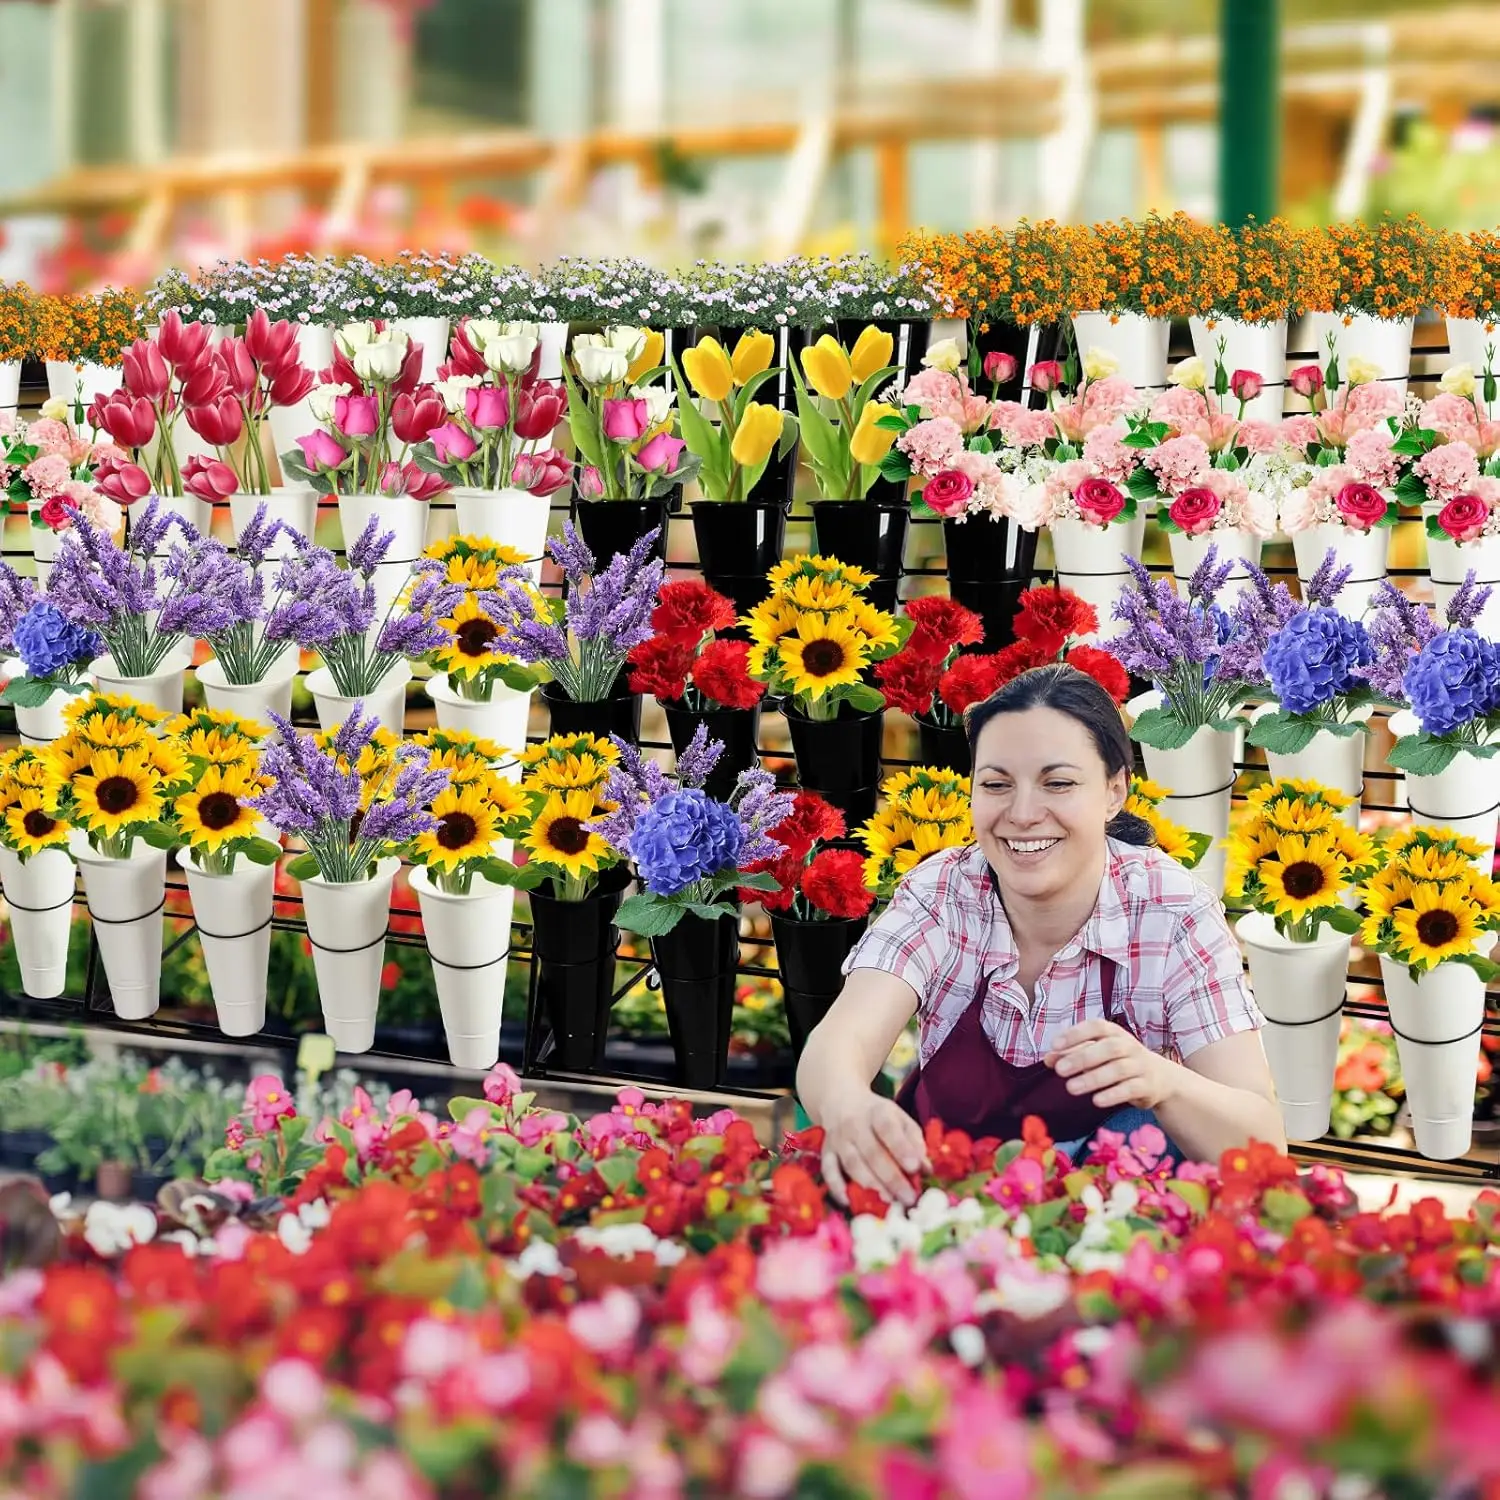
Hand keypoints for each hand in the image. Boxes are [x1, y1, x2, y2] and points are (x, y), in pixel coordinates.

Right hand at [819, 1092, 929, 1208]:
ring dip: (870, 1185)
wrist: (842, 1102)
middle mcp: (855, 1124)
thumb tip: (925, 1169)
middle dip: (891, 1177)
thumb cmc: (879, 1117)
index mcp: (878, 1112)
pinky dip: (836, 1187)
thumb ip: (914, 1142)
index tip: (915, 1167)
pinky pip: (828, 1171)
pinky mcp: (826, 1152)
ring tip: (888, 1202)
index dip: (901, 1148)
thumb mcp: (901, 1119)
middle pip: (872, 1152)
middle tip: (908, 1198)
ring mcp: (838, 1139)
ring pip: (852, 1163)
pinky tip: (848, 1202)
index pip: (888, 1128)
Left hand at [1044, 1020, 1170, 1111]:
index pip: (1096, 1027)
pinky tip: (1096, 1100)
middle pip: (1108, 1048)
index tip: (1055, 1045)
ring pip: (1118, 1070)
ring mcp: (1140, 1066)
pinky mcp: (1147, 1086)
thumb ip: (1072, 1053)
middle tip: (1059, 1070)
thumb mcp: (1097, 1054)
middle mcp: (1129, 1046)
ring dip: (1093, 1079)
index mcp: (1115, 1033)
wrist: (1160, 1078)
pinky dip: (1113, 1094)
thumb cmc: (1119, 1061)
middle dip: (1082, 1058)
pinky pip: (1131, 1089)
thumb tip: (1048, 1059)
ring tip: (1071, 1088)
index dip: (1076, 1034)